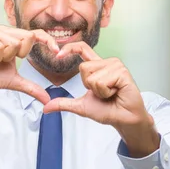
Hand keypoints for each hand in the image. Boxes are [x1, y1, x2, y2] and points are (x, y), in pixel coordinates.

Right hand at [0, 25, 59, 117]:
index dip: (48, 40)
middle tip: (5, 61)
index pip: (36, 35)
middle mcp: (6, 32)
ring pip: (13, 42)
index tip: (57, 51)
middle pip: (27, 38)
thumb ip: (31, 88)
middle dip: (19, 54)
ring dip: (4, 57)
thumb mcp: (14, 82)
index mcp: (15, 39)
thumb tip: (48, 100)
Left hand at [43, 42, 159, 156]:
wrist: (123, 120)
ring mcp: (116, 66)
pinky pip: (102, 81)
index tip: (58, 55)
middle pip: (84, 68)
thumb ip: (64, 103)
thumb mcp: (81, 106)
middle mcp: (107, 63)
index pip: (82, 49)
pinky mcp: (122, 72)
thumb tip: (46, 107)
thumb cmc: (108, 111)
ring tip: (111, 94)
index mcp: (98, 66)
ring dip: (99, 91)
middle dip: (89, 86)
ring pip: (92, 76)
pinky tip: (116, 93)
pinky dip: (106, 92)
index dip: (70, 48)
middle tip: (104, 93)